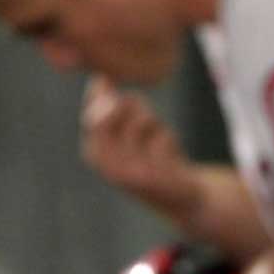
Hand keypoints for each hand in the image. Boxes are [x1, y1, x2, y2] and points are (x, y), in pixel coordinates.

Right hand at [81, 74, 195, 210]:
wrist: (181, 195)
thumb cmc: (152, 156)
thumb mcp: (129, 129)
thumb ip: (114, 107)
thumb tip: (100, 78)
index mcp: (96, 154)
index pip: (92, 117)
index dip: (105, 97)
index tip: (117, 88)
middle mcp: (108, 167)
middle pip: (115, 114)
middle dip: (131, 104)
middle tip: (145, 115)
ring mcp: (131, 174)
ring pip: (142, 122)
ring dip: (154, 123)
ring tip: (157, 137)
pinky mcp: (154, 179)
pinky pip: (163, 138)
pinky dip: (168, 139)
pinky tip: (170, 154)